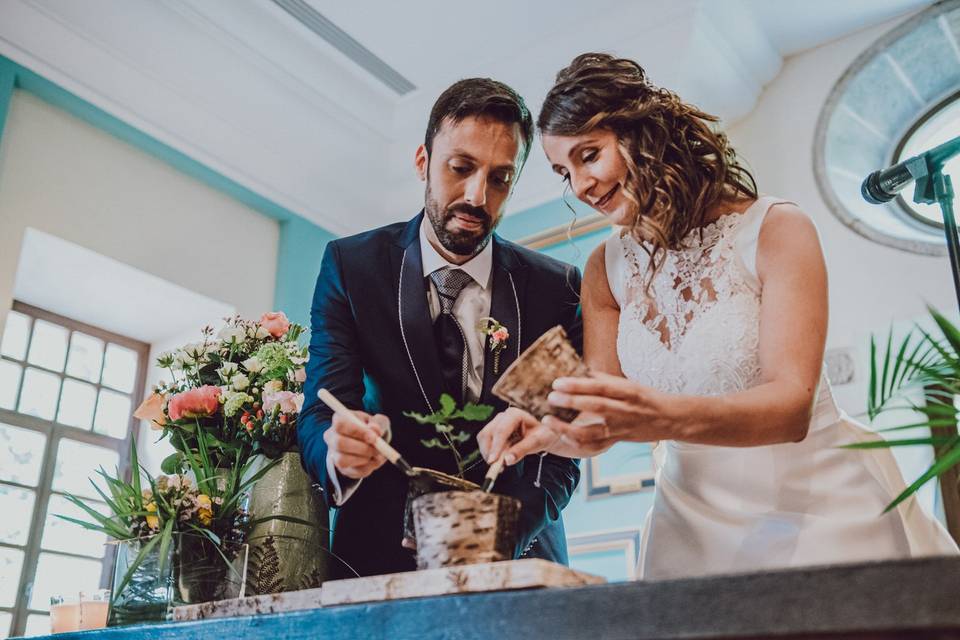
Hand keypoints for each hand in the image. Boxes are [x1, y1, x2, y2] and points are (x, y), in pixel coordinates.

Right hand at [324, 410, 388, 479]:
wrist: (372, 441)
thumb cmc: (373, 427)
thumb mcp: (379, 421)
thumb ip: (378, 422)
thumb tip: (374, 429)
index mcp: (339, 419)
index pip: (340, 425)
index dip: (357, 432)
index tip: (374, 437)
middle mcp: (332, 437)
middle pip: (339, 443)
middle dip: (362, 448)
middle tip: (377, 449)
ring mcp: (334, 454)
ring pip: (342, 460)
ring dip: (364, 459)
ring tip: (375, 454)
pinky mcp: (342, 468)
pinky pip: (353, 472)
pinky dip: (368, 467)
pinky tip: (374, 460)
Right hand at [478, 407, 560, 465]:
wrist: (543, 434)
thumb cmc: (543, 434)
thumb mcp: (538, 442)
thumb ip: (523, 450)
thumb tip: (507, 460)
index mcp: (515, 414)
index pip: (501, 430)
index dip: (496, 447)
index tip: (493, 461)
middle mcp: (503, 416)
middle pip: (488, 433)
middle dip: (490, 452)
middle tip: (497, 468)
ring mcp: (496, 423)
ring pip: (483, 438)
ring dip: (488, 454)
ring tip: (500, 466)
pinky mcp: (492, 431)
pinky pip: (484, 442)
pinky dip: (488, 453)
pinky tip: (499, 461)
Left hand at [545, 371, 668, 447]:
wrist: (670, 419)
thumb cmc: (647, 398)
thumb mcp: (630, 384)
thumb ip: (605, 380)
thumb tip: (581, 372)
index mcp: (628, 392)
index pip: (601, 387)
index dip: (578, 385)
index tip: (558, 382)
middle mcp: (625, 411)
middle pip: (596, 407)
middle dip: (570, 402)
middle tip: (550, 397)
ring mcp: (621, 429)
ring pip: (591, 433)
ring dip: (566, 428)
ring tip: (549, 420)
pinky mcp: (618, 441)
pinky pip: (594, 446)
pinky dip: (575, 442)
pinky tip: (561, 434)